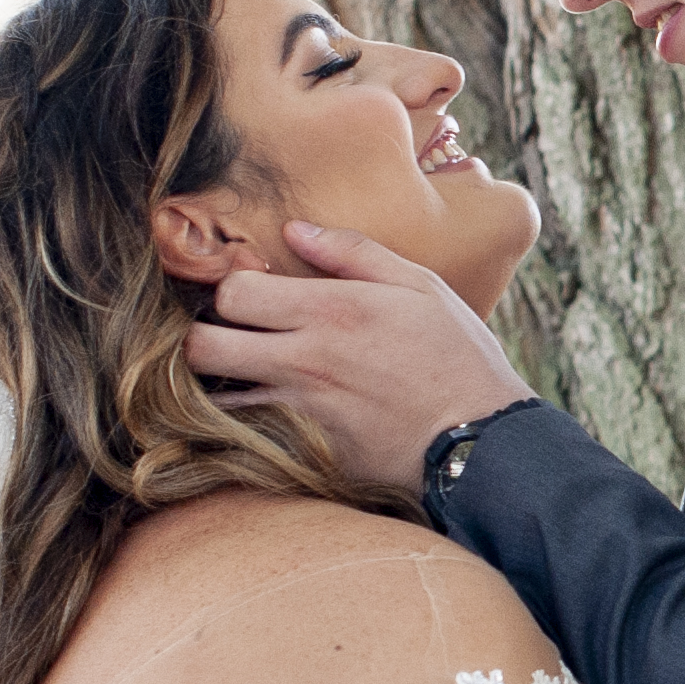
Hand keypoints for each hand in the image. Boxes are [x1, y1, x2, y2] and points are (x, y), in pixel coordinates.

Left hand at [198, 221, 533, 490]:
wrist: (482, 440)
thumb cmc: (456, 356)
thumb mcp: (420, 286)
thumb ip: (353, 253)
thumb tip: (294, 230)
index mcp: (331, 310)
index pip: (232, 292)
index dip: (228, 289)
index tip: (247, 294)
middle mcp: (304, 361)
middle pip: (201, 347)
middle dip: (202, 337)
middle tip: (226, 335)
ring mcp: (300, 412)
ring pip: (212, 398)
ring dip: (216, 384)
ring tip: (238, 375)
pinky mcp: (305, 453)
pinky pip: (246, 437)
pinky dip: (240, 425)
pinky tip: (261, 415)